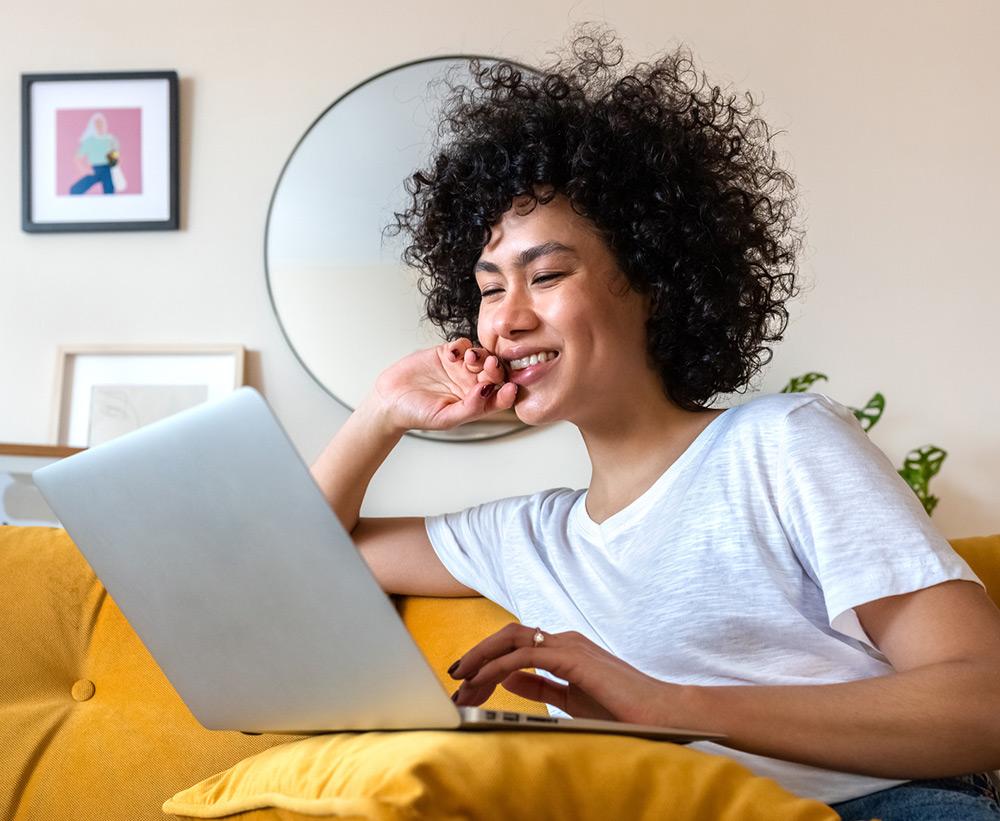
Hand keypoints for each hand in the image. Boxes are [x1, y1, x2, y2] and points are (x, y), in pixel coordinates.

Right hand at [369, 338, 515, 432]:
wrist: (389, 400)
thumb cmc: (416, 414)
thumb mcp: (445, 418)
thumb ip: (470, 407)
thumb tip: (488, 392)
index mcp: (476, 403)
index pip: (500, 396)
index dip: (508, 392)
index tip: (510, 388)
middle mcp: (472, 384)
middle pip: (494, 372)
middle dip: (495, 368)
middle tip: (490, 365)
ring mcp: (460, 368)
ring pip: (481, 355)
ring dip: (480, 354)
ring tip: (470, 358)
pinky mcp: (446, 353)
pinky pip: (462, 344)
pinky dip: (461, 346)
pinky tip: (452, 354)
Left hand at [448, 623, 679, 726]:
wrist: (663, 713)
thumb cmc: (623, 708)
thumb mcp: (570, 699)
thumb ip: (539, 686)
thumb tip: (505, 677)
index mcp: (564, 649)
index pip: (514, 646)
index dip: (486, 662)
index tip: (465, 684)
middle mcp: (564, 640)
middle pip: (507, 636)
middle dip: (476, 655)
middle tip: (453, 679)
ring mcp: (569, 645)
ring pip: (511, 640)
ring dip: (481, 660)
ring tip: (460, 682)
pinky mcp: (573, 658)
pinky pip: (526, 657)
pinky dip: (498, 666)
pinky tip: (483, 681)